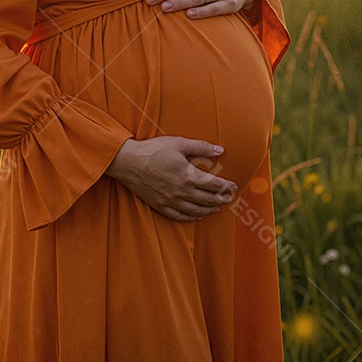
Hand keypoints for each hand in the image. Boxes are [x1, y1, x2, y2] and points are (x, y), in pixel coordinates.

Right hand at [105, 136, 238, 221]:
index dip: (226, 186)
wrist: (128, 162)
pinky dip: (192, 217)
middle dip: (221, 199)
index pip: (214, 184)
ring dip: (210, 209)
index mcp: (188, 175)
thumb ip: (200, 147)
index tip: (233, 186)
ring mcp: (171, 200)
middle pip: (208, 199)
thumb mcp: (178, 143)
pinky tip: (198, 215)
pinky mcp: (160, 205)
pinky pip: (180, 216)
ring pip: (196, 210)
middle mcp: (181, 191)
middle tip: (229, 198)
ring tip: (217, 207)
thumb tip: (220, 149)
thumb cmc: (153, 150)